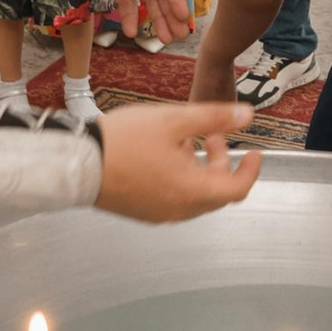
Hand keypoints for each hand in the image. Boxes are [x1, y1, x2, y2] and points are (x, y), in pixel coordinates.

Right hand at [93, 102, 262, 220]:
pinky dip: (181, 178)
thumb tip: (248, 116)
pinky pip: (173, 198)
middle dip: (222, 163)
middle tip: (214, 135)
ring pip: (193, 195)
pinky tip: (164, 153)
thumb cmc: (124, 141)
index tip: (254, 153)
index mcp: (192, 192)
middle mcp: (179, 210)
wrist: (77, 163)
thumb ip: (214, 118)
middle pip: (216, 192)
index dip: (250, 171)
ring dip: (200, 169)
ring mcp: (158, 214)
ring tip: (186, 139)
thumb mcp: (174, 120)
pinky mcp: (141, 211)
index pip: (237, 189)